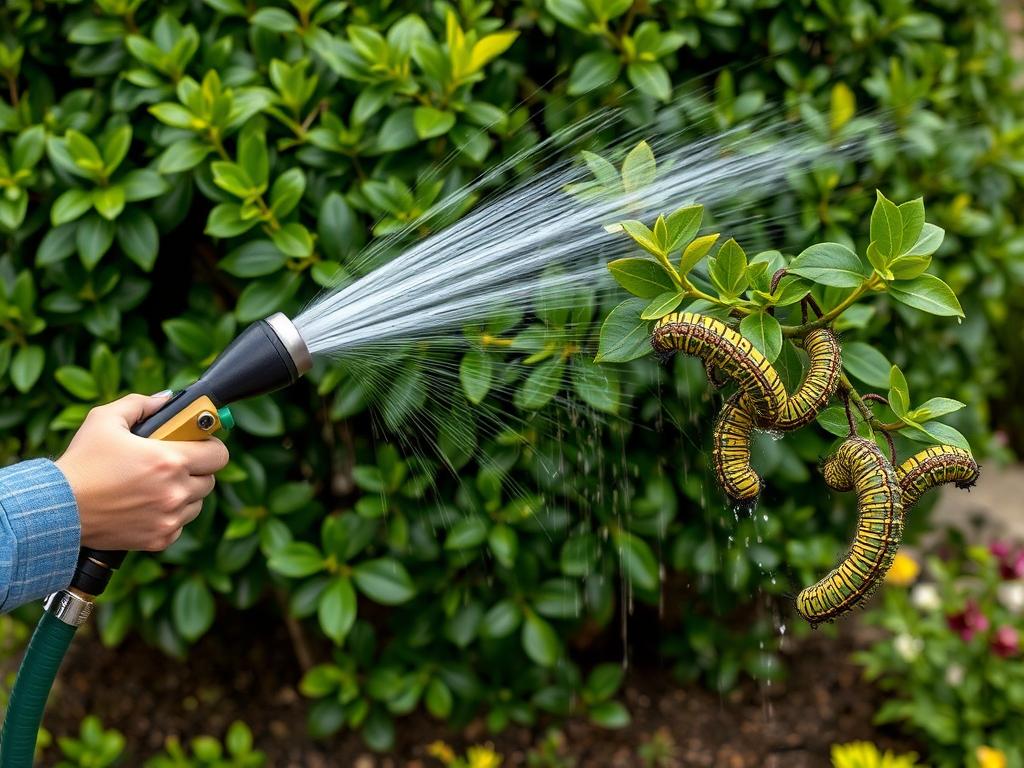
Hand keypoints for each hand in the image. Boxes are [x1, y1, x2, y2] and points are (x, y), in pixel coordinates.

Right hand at [56, 393, 229, 550]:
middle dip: (196, 468)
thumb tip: (167, 400)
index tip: (198, 443)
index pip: (219, 453)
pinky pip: (180, 524)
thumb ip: (141, 404)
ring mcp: (169, 518)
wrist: (57, 509)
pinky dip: (170, 515)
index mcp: (169, 461)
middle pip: (210, 479)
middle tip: (173, 463)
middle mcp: (175, 491)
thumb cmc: (81, 463)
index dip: (209, 445)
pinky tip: (147, 505)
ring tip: (157, 485)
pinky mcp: (160, 539)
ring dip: (185, 493)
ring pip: (197, 503)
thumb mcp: (105, 419)